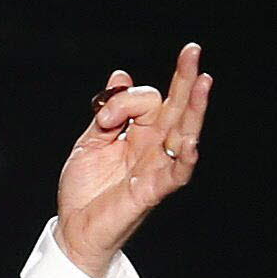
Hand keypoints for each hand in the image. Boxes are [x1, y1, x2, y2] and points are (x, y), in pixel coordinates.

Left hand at [56, 41, 210, 277]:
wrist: (73, 227)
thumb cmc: (84, 189)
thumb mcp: (90, 140)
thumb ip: (108, 111)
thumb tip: (120, 74)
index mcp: (140, 133)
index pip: (148, 100)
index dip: (126, 99)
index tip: (104, 118)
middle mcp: (154, 147)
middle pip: (176, 108)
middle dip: (184, 79)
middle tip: (193, 50)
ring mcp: (156, 167)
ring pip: (183, 134)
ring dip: (194, 109)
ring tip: (204, 83)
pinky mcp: (153, 191)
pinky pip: (176, 173)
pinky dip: (185, 158)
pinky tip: (191, 141)